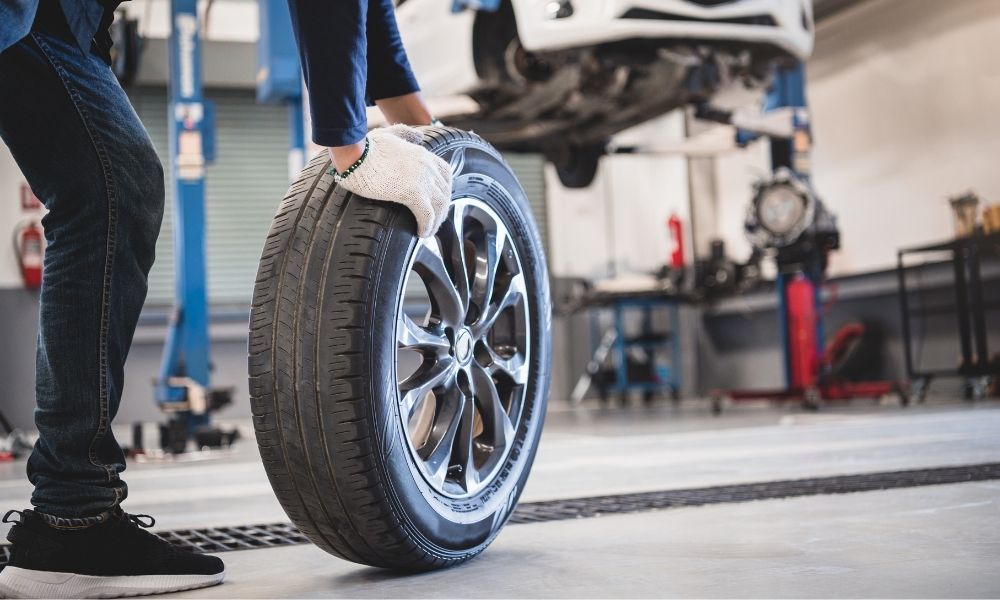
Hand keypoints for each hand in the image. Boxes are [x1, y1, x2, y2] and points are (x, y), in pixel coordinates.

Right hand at [333, 125, 451, 237]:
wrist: (355, 155)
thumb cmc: (366, 146)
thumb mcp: (389, 134)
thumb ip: (405, 133)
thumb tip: (419, 136)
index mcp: (423, 154)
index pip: (445, 173)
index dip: (444, 189)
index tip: (438, 201)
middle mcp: (427, 166)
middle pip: (445, 192)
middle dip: (441, 209)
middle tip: (433, 222)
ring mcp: (422, 179)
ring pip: (439, 206)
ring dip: (435, 222)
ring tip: (427, 232)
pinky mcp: (413, 193)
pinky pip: (427, 215)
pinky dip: (427, 226)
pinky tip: (421, 233)